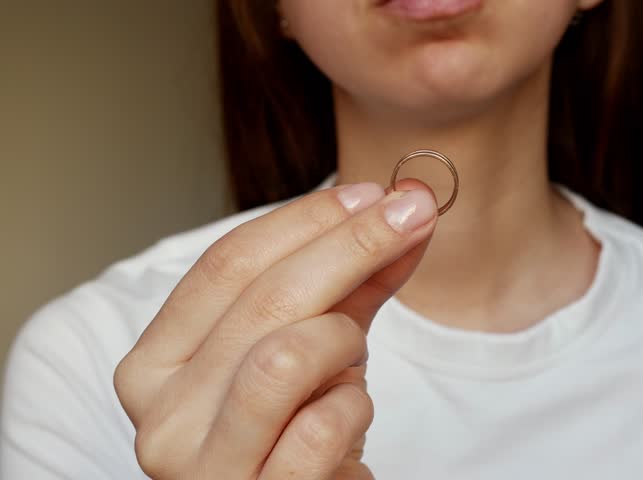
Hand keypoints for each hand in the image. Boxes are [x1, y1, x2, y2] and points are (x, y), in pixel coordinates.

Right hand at [114, 180, 437, 478]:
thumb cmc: (297, 430)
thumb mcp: (312, 348)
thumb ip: (349, 284)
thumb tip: (402, 210)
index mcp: (155, 366)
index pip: (227, 265)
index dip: (306, 220)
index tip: (370, 194)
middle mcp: (164, 416)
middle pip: (263, 299)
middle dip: (352, 244)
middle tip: (410, 215)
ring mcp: (205, 467)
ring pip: (285, 357)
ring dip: (342, 340)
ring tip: (352, 356)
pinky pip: (322, 427)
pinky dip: (354, 407)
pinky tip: (348, 414)